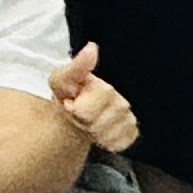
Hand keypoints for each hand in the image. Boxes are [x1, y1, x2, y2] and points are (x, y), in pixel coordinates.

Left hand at [46, 40, 136, 155]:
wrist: (74, 114)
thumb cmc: (69, 94)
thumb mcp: (62, 79)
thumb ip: (77, 66)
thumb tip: (92, 47)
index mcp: (106, 88)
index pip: (92, 108)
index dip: (77, 108)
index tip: (70, 104)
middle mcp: (122, 103)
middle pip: (99, 124)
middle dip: (82, 122)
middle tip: (77, 115)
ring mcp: (128, 119)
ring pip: (107, 136)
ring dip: (91, 133)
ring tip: (86, 122)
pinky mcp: (131, 134)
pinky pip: (116, 144)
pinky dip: (103, 142)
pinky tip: (98, 133)